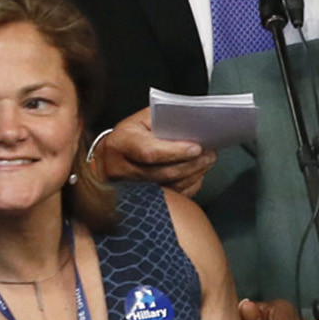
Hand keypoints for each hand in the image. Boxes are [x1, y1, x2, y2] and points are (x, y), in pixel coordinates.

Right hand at [92, 107, 218, 196]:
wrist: (107, 159)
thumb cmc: (128, 135)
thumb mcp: (139, 120)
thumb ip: (161, 118)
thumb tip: (189, 122)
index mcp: (121, 144)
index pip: (150, 152)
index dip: (175, 152)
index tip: (197, 147)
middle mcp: (124, 170)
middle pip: (163, 172)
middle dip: (191, 164)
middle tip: (210, 154)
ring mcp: (132, 189)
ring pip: (170, 187)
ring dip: (193, 175)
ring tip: (208, 161)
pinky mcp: (142, 200)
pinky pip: (172, 197)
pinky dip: (188, 186)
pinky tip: (197, 174)